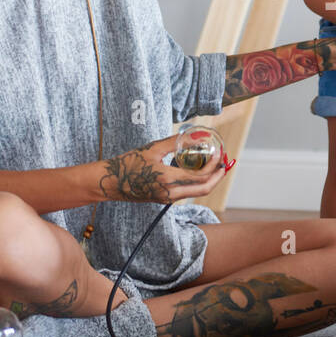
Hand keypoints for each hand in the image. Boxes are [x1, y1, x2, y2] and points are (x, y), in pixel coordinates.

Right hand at [98, 135, 228, 203]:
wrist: (111, 182)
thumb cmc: (129, 162)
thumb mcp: (153, 148)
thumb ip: (175, 142)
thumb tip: (196, 136)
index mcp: (167, 179)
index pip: (200, 177)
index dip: (215, 166)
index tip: (220, 154)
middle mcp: (169, 193)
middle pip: (204, 189)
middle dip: (218, 177)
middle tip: (224, 164)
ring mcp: (167, 199)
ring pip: (196, 193)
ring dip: (208, 180)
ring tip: (213, 165)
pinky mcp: (164, 200)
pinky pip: (186, 193)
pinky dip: (196, 183)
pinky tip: (196, 170)